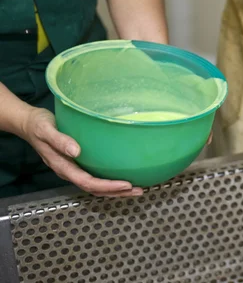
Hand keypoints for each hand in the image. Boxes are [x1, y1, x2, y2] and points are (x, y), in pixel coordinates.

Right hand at [20, 107, 142, 196]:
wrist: (29, 124)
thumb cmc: (38, 126)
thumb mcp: (46, 130)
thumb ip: (59, 140)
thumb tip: (76, 150)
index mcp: (63, 167)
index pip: (87, 182)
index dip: (107, 186)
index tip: (125, 185)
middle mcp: (69, 171)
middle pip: (95, 189)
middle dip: (117, 192)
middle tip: (138, 190)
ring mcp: (74, 169)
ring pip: (96, 187)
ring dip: (116, 190)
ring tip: (135, 189)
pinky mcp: (78, 164)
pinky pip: (95, 177)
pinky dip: (110, 182)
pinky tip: (122, 178)